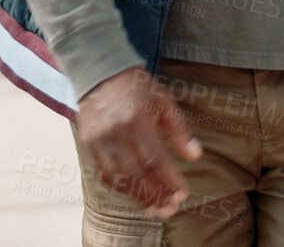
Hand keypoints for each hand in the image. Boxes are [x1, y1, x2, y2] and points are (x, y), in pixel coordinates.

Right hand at [75, 67, 201, 218]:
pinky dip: (120, 187)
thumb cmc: (137, 87)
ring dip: (139, 196)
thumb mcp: (164, 101)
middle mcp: (116, 133)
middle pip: (138, 174)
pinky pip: (104, 174)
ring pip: (120, 178)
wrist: (100, 73)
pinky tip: (134, 194)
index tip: (182, 194)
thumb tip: (195, 156)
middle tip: (171, 208)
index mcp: (137, 120)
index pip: (156, 159)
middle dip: (157, 195)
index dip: (170, 180)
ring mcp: (100, 140)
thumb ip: (180, 130)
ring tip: (156, 207)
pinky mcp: (88, 145)